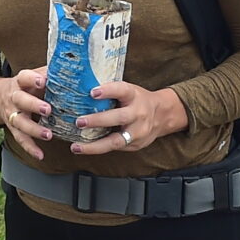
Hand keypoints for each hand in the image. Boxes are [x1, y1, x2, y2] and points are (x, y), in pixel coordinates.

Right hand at [0, 68, 51, 160]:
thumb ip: (49, 73)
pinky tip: (40, 155)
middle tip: (47, 110)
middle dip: (33, 105)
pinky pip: (20, 139)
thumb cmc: (25, 85)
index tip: (43, 81)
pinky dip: (30, 148)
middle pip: (20, 100)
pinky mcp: (12, 128)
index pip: (24, 77)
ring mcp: (12, 114)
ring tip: (48, 135)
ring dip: (34, 129)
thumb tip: (74, 68)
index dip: (32, 79)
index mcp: (20, 82)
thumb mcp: (33, 75)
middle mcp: (14, 97)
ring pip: (20, 122)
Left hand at [67, 82, 188, 155]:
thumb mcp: (129, 91)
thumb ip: (111, 93)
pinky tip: (84, 148)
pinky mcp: (135, 145)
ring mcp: (138, 132)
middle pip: (119, 118)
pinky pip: (115, 148)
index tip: (92, 92)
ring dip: (94, 146)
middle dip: (97, 121)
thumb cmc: (139, 101)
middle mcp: (138, 113)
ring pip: (116, 141)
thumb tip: (82, 90)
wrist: (163, 116)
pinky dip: (98, 149)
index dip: (108, 91)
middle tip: (79, 122)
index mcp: (134, 96)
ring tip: (76, 146)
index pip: (122, 90)